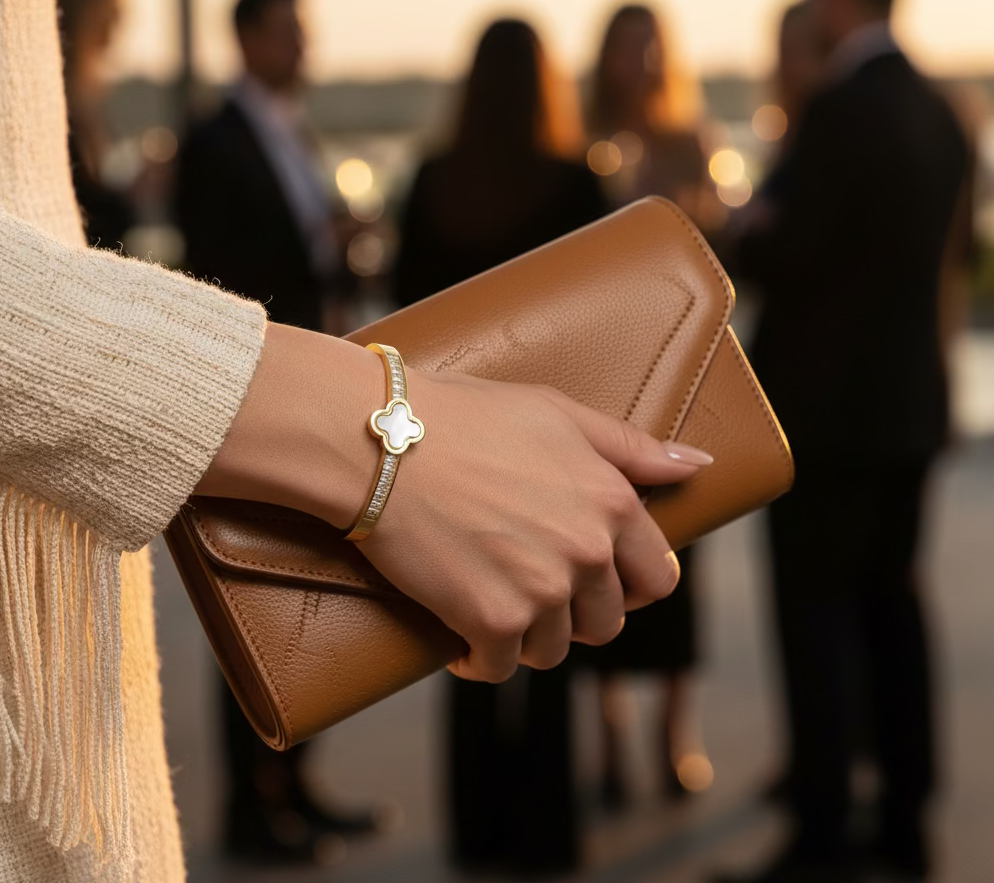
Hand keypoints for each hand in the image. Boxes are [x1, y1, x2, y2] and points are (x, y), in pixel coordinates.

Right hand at [197, 326, 710, 684]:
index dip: (626, 585)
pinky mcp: (491, 619)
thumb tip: (699, 466)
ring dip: (526, 634)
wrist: (382, 441)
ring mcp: (541, 589)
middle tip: (531, 588)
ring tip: (493, 600)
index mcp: (610, 501)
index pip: (656, 575)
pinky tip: (461, 632)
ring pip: (553, 648)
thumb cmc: (464, 417)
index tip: (594, 582)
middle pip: (604, 622)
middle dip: (573, 612)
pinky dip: (480, 656)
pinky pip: (500, 666)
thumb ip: (632, 447)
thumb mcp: (559, 415)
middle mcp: (587, 551)